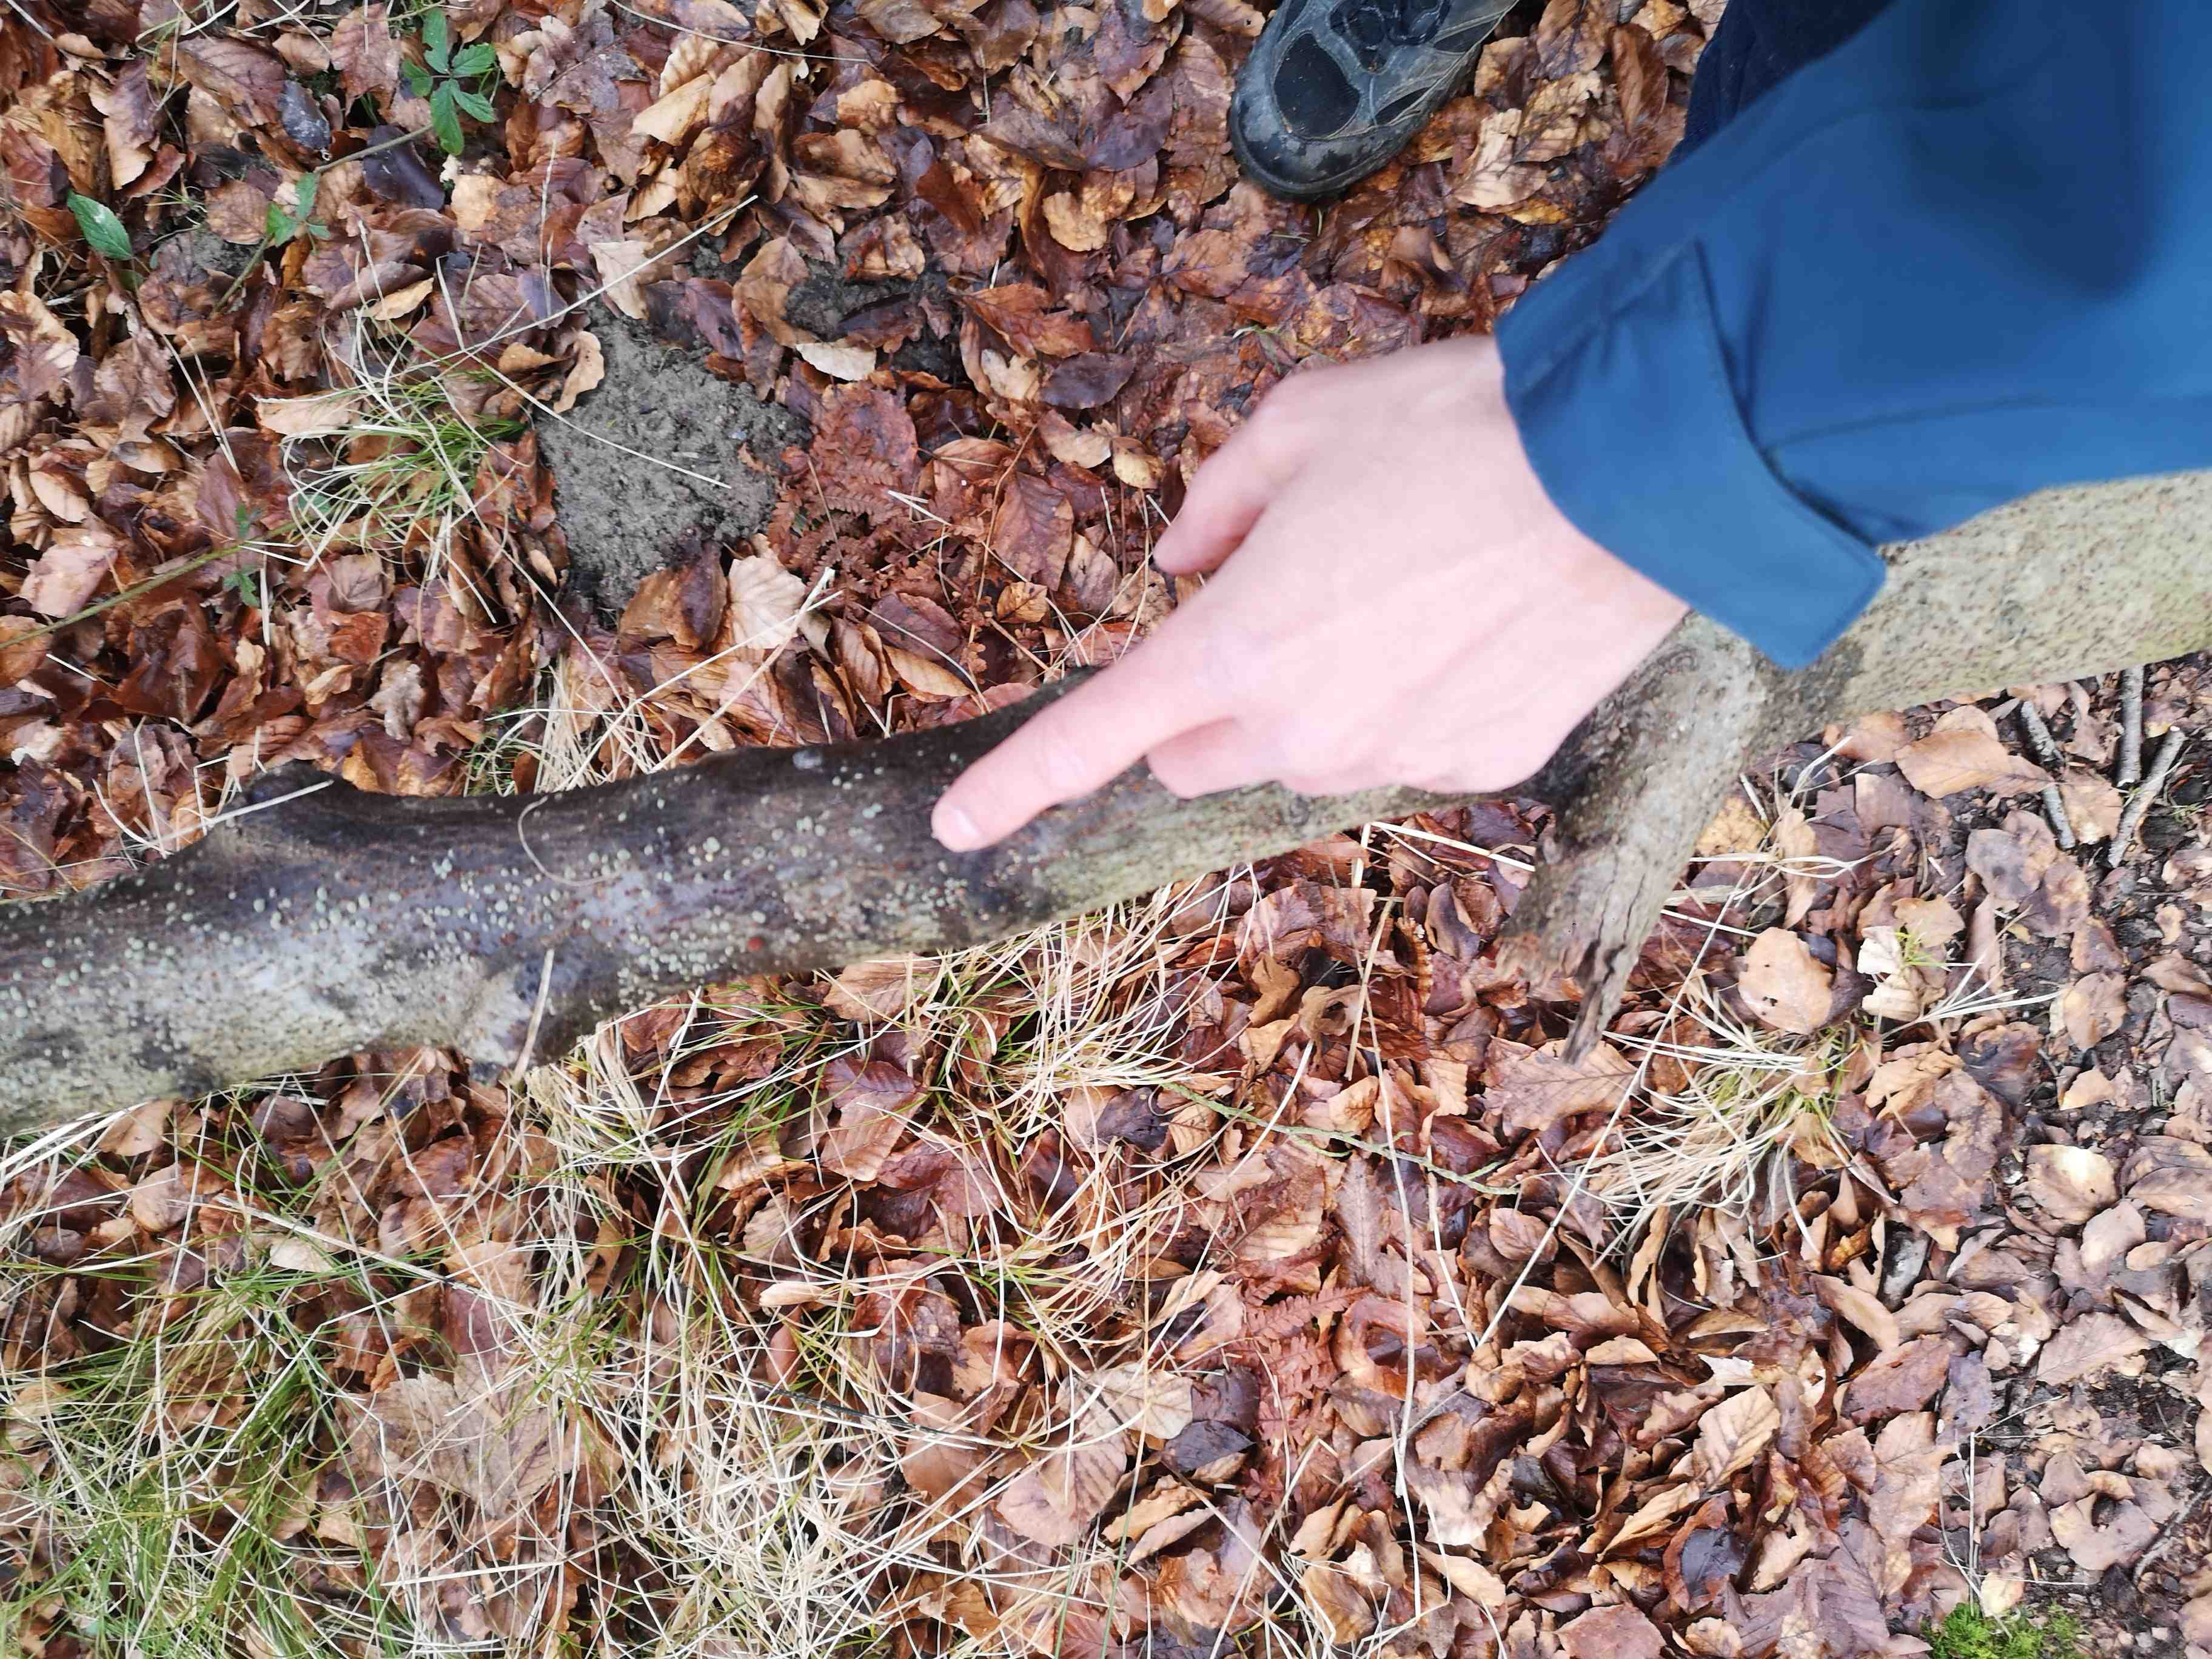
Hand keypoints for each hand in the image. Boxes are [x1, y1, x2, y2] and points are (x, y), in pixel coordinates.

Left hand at [931, 335, 1687, 850]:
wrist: (1631, 474)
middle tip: (1261, 610)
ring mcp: (1390, 761)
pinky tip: (1458, 627)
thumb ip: (1211, 505)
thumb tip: (1180, 561)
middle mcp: (1297, 732)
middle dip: (1196, 703)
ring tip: (1386, 600)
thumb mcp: (1297, 425)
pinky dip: (1397, 706)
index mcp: (1230, 651)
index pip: (1090, 740)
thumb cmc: (1451, 430)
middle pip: (1192, 756)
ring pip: (1296, 758)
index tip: (956, 826)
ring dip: (1301, 704)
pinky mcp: (1475, 767)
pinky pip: (1395, 750)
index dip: (1011, 786)